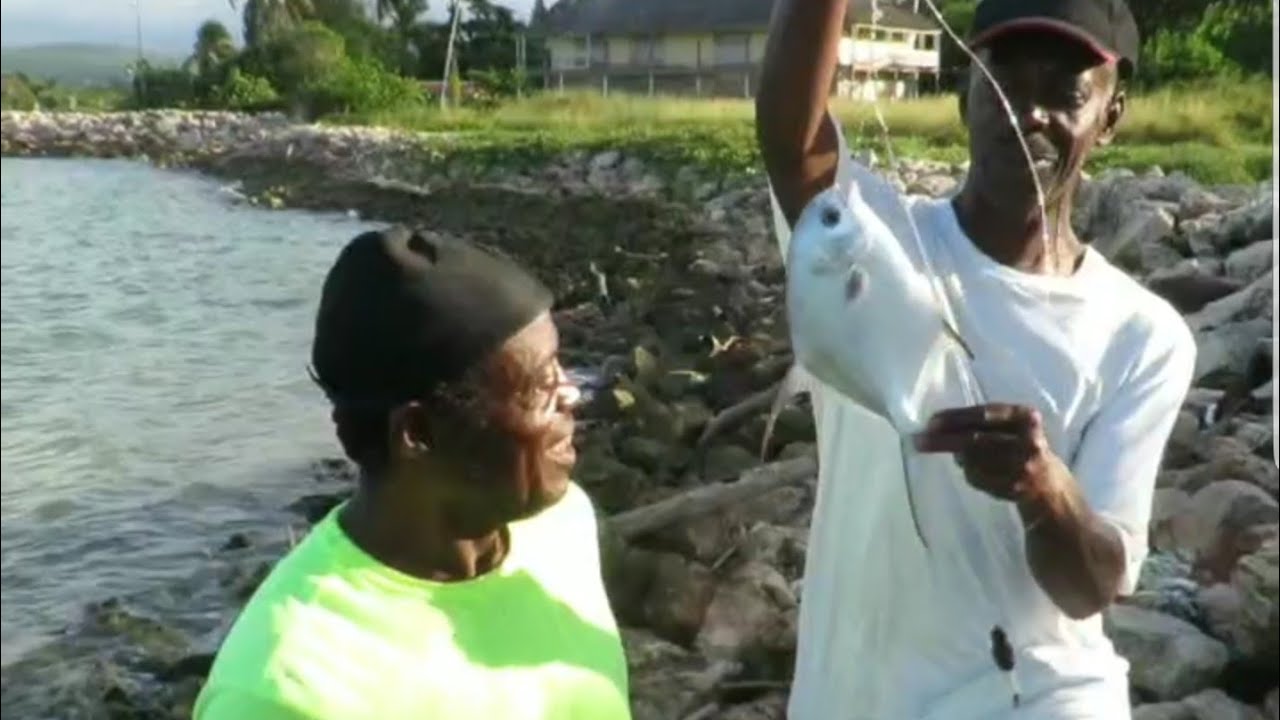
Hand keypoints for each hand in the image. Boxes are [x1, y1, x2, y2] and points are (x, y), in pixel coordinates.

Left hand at [912, 403, 1061, 503]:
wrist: (1050, 484)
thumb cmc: (1021, 445)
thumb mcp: (1012, 425)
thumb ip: (982, 421)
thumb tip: (936, 426)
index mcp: (1027, 417)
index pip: (986, 414)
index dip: (956, 418)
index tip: (931, 422)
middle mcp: (1029, 441)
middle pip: (976, 440)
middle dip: (944, 440)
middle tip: (918, 440)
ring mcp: (1022, 467)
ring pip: (973, 461)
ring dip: (959, 458)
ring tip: (959, 456)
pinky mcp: (1014, 488)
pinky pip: (977, 479)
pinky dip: (969, 474)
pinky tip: (975, 471)